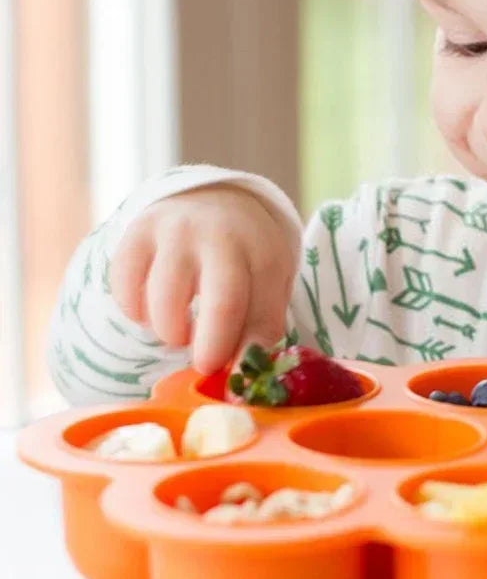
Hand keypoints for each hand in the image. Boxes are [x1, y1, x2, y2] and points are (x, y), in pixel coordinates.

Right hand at [110, 185, 293, 373]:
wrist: (216, 199)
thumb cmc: (247, 257)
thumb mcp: (269, 284)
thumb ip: (260, 328)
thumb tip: (239, 380)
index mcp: (263, 253)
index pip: (257, 312)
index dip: (240, 352)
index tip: (230, 377)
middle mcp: (220, 237)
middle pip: (220, 303)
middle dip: (209, 347)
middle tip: (203, 364)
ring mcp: (176, 231)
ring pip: (163, 302)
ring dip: (170, 331)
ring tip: (182, 329)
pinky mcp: (137, 232)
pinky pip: (124, 288)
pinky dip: (135, 311)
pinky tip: (153, 309)